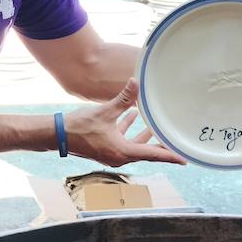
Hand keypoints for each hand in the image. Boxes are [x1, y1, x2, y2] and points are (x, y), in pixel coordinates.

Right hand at [65, 79, 186, 167]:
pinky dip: (129, 131)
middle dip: (160, 146)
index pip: (152, 154)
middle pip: (146, 152)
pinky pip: (123, 141)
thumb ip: (123, 98)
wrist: (58, 136)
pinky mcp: (105, 148)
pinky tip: (133, 117)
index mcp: (123, 151)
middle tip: (175, 142)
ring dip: (145, 137)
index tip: (183, 159)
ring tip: (156, 126)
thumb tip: (136, 82)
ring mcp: (112, 154)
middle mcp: (119, 157)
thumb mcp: (105, 111)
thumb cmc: (80, 127)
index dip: (169, 156)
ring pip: (135, 146)